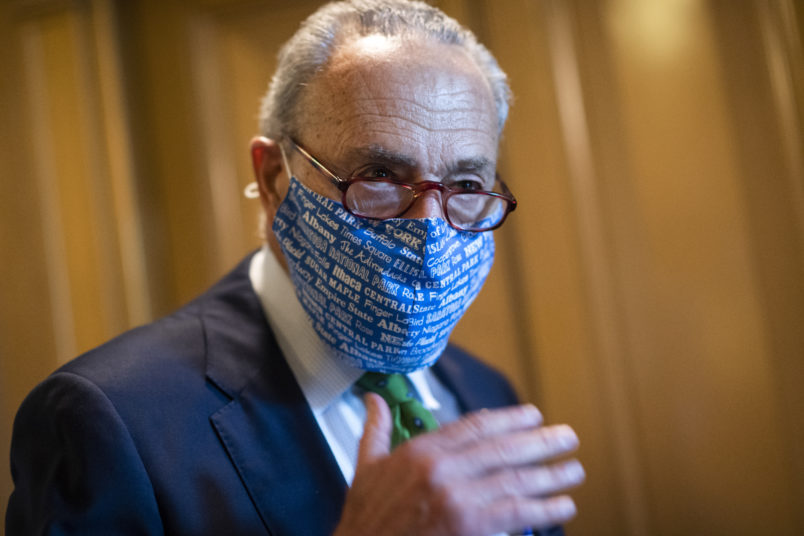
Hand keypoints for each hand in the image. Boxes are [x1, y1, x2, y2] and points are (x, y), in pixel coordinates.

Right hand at [333, 394, 583, 535]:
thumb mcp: (365, 467)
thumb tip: (372, 400)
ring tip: (574, 470)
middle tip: (567, 436)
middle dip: (540, 442)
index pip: (474, 426)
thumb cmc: (365, 517)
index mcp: (421, 451)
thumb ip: (376, 430)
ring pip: (514, 479)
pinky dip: (543, 508)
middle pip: (502, 449)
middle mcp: (442, 469)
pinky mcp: (468, 527)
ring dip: (550, 474)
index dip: (508, 419)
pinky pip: (515, 514)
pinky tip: (563, 505)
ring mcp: (457, 499)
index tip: (532, 415)